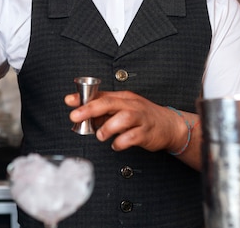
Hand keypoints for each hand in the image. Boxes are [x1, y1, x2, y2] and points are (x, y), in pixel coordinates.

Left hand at [65, 90, 187, 153]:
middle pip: (110, 103)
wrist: (170, 125)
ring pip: (124, 118)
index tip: (69, 101)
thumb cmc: (142, 116)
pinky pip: (133, 137)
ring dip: (108, 127)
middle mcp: (132, 105)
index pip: (102, 95)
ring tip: (100, 135)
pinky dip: (121, 142)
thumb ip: (101, 108)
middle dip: (91, 109)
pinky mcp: (147, 133)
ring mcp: (141, 118)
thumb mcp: (123, 107)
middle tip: (75, 116)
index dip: (84, 98)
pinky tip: (116, 145)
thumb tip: (77, 108)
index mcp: (124, 98)